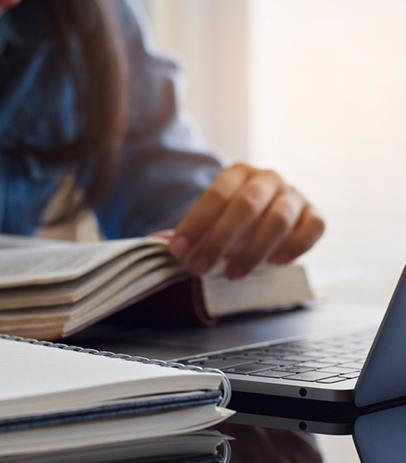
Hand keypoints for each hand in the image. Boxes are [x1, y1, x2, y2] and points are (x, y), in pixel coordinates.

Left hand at [168, 163, 324, 278]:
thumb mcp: (210, 223)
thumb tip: (160, 242)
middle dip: (219, 239)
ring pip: (278, 218)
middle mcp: (267, 178)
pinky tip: (277, 263)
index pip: (215, 195)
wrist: (268, 218)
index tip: (178, 251)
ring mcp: (293, 194)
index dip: (195, 224)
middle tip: (199, 268)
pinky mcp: (314, 213)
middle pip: (245, 205)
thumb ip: (191, 233)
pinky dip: (297, 245)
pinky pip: (314, 226)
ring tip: (232, 275)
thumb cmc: (231, 223)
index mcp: (236, 173)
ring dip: (253, 250)